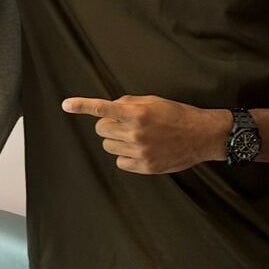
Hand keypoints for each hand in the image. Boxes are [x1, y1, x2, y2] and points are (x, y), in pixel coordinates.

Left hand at [61, 95, 227, 174]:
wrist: (202, 135)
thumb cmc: (178, 114)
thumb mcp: (153, 101)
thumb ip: (129, 103)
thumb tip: (110, 108)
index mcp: (137, 113)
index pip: (103, 108)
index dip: (82, 106)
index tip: (66, 104)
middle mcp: (136, 133)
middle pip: (101, 130)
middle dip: (108, 125)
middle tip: (124, 124)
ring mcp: (140, 152)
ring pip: (108, 146)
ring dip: (117, 140)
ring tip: (137, 137)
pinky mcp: (145, 167)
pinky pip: (120, 162)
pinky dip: (125, 156)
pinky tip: (141, 150)